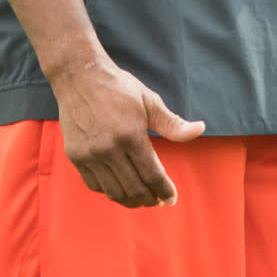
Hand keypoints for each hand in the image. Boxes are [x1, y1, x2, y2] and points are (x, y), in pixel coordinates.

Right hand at [54, 57, 204, 208]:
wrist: (79, 76)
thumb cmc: (118, 87)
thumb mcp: (149, 101)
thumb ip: (173, 123)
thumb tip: (200, 129)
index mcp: (130, 134)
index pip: (152, 174)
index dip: (164, 190)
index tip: (172, 198)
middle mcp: (108, 148)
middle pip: (134, 188)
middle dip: (150, 198)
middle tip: (158, 199)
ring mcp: (90, 154)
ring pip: (113, 191)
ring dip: (130, 200)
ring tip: (141, 197)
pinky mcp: (76, 156)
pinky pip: (94, 185)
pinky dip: (109, 191)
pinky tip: (120, 187)